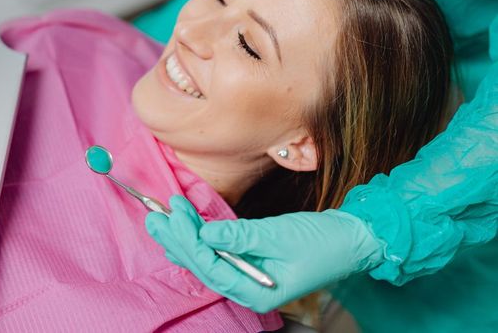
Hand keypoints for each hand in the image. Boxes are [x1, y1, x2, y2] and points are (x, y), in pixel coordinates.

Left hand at [146, 195, 382, 312]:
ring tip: (161, 219)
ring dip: (184, 238)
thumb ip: (240, 237)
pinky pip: (220, 253)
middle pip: (203, 265)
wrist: (351, 240)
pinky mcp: (253, 262)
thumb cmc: (321, 241)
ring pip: (208, 259)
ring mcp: (250, 277)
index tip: (174, 213)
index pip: (210, 267)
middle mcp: (249, 289)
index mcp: (256, 292)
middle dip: (177, 240)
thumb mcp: (278, 236)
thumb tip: (206, 233)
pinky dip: (201, 239)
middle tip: (154, 216)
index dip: (188, 240)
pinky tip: (185, 230)